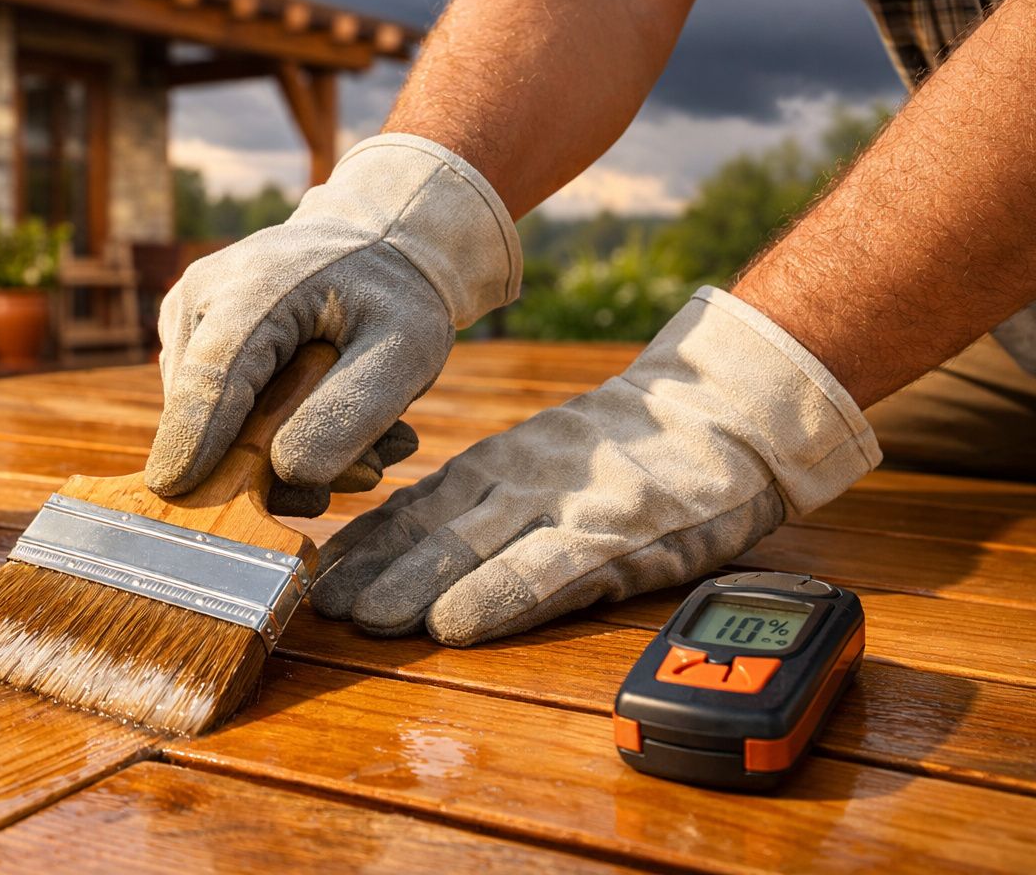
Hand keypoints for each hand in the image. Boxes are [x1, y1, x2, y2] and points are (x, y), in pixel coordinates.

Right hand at [147, 135, 521, 515]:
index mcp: (254, 287)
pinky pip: (216, 412)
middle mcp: (202, 298)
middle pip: (205, 410)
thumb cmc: (396, 296)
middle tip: (369, 471)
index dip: (194, 438)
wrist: (378, 246)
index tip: (175, 491)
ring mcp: (188, 320)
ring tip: (370, 438)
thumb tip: (288, 474)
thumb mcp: (407, 349)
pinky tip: (332, 422)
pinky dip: (271, 434)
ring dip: (280, 452)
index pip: (212, 376)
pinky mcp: (192, 344)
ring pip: (209, 419)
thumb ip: (352, 411)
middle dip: (274, 464)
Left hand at [311, 288, 881, 643]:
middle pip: (432, 529)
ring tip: (363, 617)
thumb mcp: (536, 460)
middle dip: (372, 569)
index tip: (315, 573)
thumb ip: (476, 497)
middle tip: (315, 602)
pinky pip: (551, 570)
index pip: (416, 507)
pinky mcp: (619, 533)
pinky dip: (500, 597)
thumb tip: (393, 541)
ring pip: (478, 547)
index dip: (364, 545)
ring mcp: (569, 506)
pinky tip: (456, 623)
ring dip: (414, 584)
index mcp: (500, 466)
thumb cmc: (623, 450)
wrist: (720, 412)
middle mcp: (522, 482)